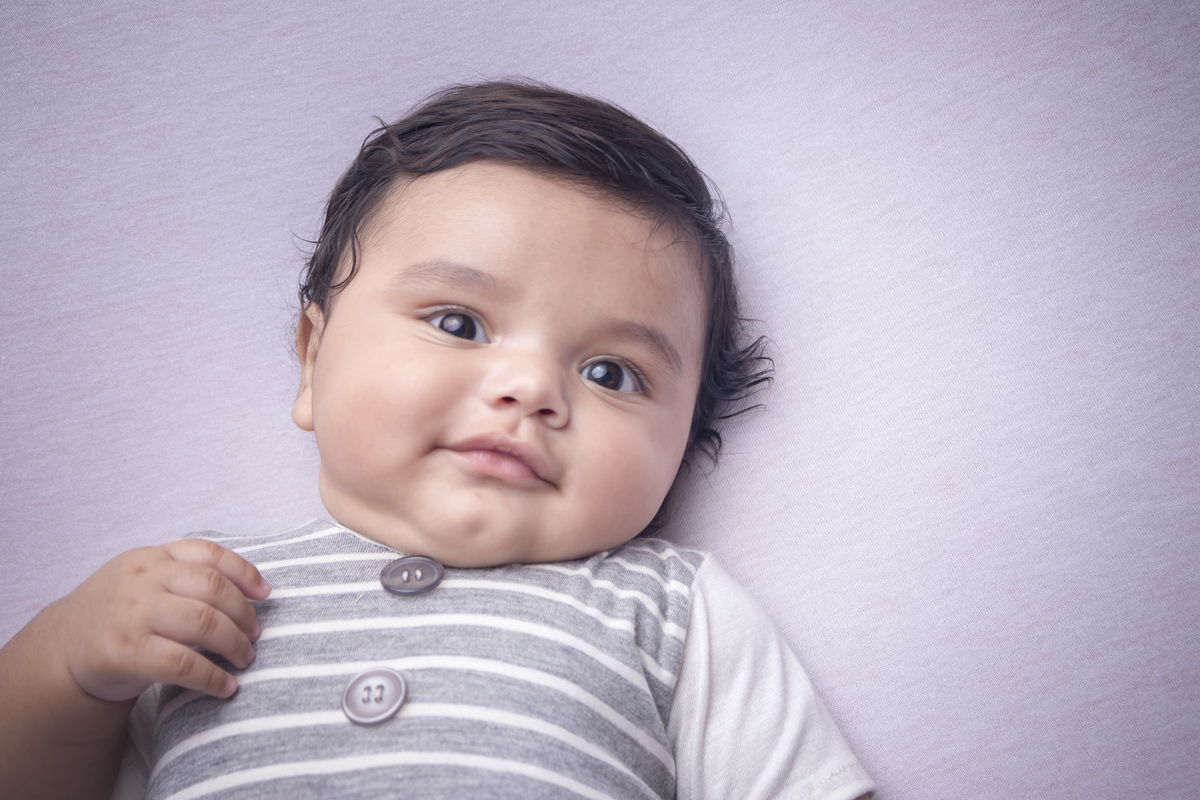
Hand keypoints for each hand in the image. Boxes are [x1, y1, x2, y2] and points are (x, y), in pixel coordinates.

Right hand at [55, 539, 271, 701]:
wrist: (61, 649)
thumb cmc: (119, 614)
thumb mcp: (144, 580)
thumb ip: (185, 577)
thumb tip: (252, 591)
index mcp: (152, 558)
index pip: (209, 554)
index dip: (244, 573)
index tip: (266, 593)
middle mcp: (142, 580)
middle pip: (213, 590)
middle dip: (244, 615)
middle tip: (254, 636)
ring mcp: (132, 615)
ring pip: (203, 623)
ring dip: (234, 644)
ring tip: (244, 659)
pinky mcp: (125, 653)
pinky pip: (182, 664)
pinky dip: (212, 677)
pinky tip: (225, 686)